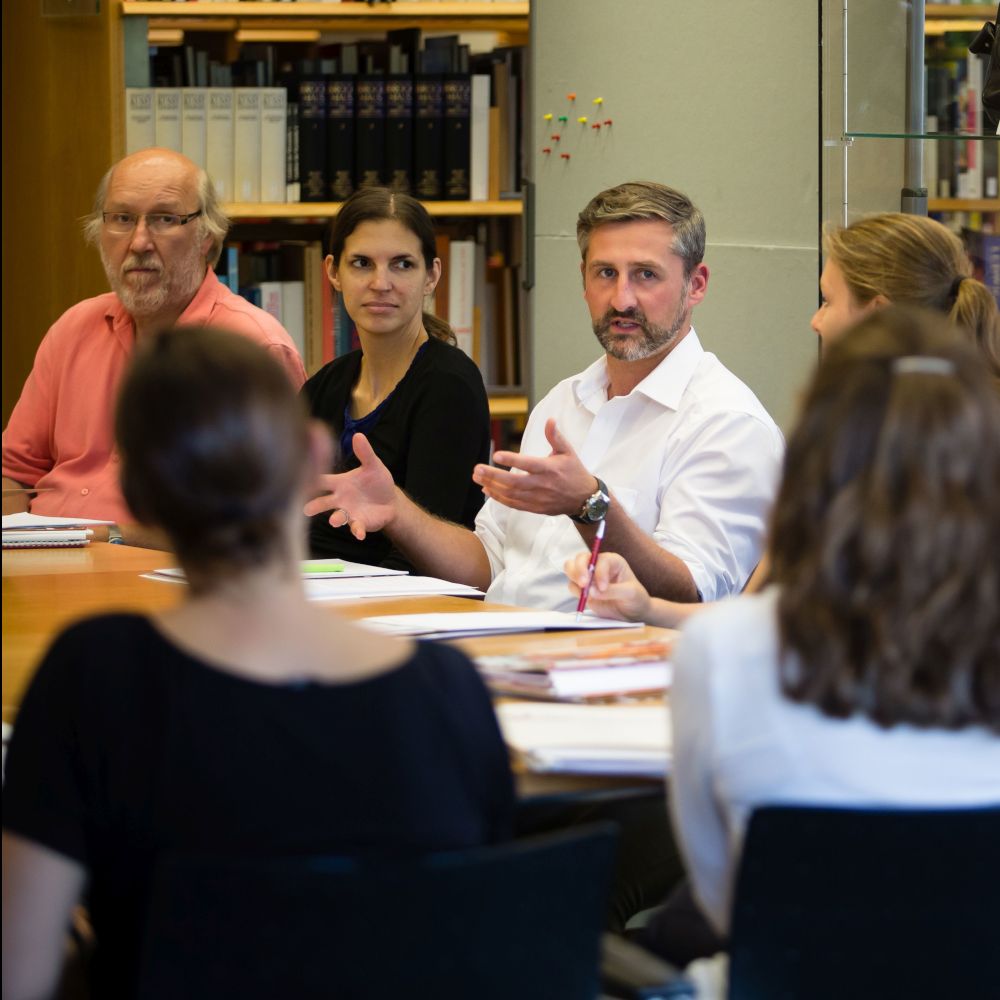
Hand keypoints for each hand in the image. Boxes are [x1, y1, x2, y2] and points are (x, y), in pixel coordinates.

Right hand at [302, 433, 397, 540]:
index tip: (299, 477)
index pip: (322, 480)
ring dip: (336, 519)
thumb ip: (365, 453)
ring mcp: (348, 512)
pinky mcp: (359, 523)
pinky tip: (359, 534)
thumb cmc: (376, 482)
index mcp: (340, 483)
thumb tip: (358, 435)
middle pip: (322, 502)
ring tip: (334, 521)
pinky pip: (356, 528)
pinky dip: (357, 531)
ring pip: (337, 516)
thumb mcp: (373, 465)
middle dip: (314, 505)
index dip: (311, 478)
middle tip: (305, 508)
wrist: (390, 501)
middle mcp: (339, 499)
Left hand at [474, 419, 597, 515]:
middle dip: (493, 475)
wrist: (584, 499)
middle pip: (514, 482)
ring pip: (511, 494)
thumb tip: (549, 420)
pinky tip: (487, 489)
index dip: (512, 460)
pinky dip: (499, 498)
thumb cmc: (574, 472)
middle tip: (477, 469)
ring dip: (492, 486)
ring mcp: (538, 498)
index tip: (496, 455)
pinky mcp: (535, 508)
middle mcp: (542, 485)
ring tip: (477, 477)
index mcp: (550, 468)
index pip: (528, 464)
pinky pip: (513, 504)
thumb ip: (555, 436)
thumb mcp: (568, 452)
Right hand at [564, 551, 652, 622]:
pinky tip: (585, 598)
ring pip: (571, 568)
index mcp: (613, 561)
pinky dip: (575, 591)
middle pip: (581, 558)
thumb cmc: (636, 599)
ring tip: (584, 592)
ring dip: (574, 578)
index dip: (599, 572)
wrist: (633, 613)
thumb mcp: (630, 593)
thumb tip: (592, 591)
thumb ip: (612, 591)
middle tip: (584, 584)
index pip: (600, 560)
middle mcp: (599, 565)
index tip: (603, 587)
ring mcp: (589, 576)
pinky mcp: (584, 589)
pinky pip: (572, 585)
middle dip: (579, 569)